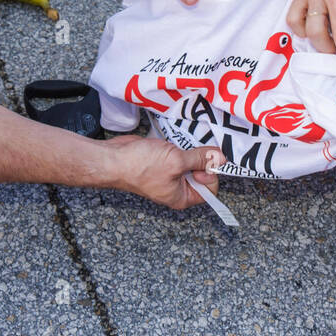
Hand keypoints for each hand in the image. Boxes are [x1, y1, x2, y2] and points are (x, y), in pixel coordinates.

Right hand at [105, 135, 224, 208]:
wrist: (114, 159)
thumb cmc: (140, 167)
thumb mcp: (176, 162)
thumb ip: (200, 159)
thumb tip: (221, 158)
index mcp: (183, 197)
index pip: (211, 188)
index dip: (211, 173)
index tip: (203, 161)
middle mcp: (178, 187)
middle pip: (203, 173)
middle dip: (202, 158)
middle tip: (195, 147)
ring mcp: (170, 173)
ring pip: (192, 160)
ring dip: (191, 149)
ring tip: (184, 142)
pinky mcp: (163, 160)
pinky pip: (180, 152)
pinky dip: (181, 144)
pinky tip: (176, 138)